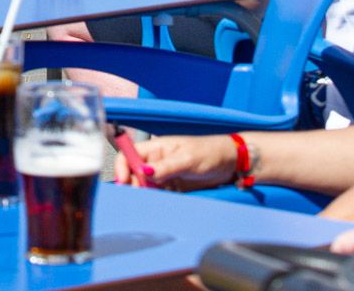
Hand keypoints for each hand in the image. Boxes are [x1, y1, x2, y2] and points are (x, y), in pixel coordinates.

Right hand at [114, 135, 238, 190]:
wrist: (230, 164)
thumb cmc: (210, 152)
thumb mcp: (188, 159)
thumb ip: (166, 166)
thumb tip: (143, 172)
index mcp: (156, 148)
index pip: (129, 155)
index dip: (122, 167)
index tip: (123, 181)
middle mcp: (157, 162)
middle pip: (133, 175)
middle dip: (133, 186)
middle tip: (140, 196)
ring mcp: (164, 176)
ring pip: (145, 188)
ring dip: (145, 195)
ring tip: (152, 202)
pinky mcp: (172, 188)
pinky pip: (159, 196)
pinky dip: (157, 201)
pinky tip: (161, 205)